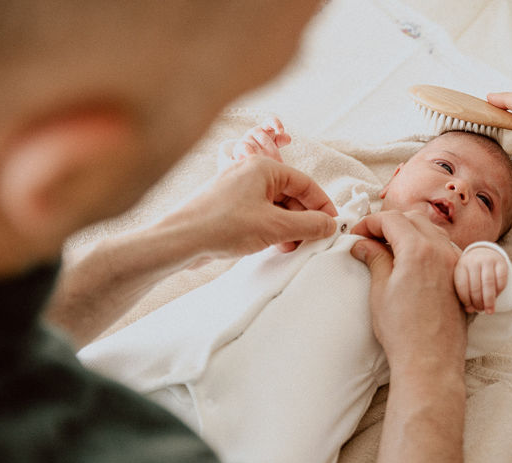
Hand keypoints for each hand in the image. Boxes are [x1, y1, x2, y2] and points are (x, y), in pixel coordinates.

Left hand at [169, 156, 336, 262]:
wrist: (179, 240)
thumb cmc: (218, 225)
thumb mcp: (275, 227)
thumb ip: (308, 225)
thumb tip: (327, 224)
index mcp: (263, 167)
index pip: (306, 183)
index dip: (322, 205)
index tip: (332, 223)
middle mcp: (250, 174)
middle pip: (291, 195)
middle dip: (305, 219)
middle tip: (314, 238)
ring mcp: (239, 191)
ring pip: (276, 207)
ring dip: (289, 227)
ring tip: (295, 245)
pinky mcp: (230, 209)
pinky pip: (261, 216)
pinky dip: (273, 230)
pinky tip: (277, 245)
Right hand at [231, 116, 291, 162]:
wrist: (246, 155)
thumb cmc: (263, 148)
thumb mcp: (273, 143)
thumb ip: (281, 140)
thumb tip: (288, 138)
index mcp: (266, 128)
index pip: (270, 121)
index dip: (276, 123)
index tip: (281, 131)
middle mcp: (256, 131)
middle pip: (266, 140)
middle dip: (274, 153)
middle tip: (280, 164)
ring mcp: (246, 137)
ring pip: (256, 147)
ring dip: (263, 158)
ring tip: (269, 167)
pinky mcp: (239, 145)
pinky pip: (246, 150)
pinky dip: (252, 157)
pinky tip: (257, 164)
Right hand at [350, 211, 466, 375]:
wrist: (430, 361)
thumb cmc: (404, 331)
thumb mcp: (380, 291)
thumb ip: (375, 259)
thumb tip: (363, 245)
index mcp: (418, 250)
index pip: (391, 220)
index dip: (369, 223)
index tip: (357, 235)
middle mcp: (441, 251)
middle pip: (413, 219)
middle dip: (390, 223)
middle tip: (370, 239)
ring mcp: (454, 263)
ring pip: (432, 231)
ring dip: (410, 232)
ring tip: (390, 249)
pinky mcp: (460, 277)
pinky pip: (444, 248)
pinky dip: (426, 245)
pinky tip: (412, 262)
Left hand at [455, 247, 508, 314]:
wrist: (483, 252)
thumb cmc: (471, 271)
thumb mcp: (464, 277)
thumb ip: (464, 293)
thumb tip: (470, 310)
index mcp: (461, 266)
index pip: (462, 285)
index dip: (465, 299)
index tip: (469, 309)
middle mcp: (474, 261)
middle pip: (476, 286)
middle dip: (478, 302)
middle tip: (481, 311)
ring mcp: (488, 260)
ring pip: (488, 284)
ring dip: (489, 300)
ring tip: (489, 311)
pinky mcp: (501, 262)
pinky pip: (501, 280)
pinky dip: (499, 291)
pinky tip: (496, 297)